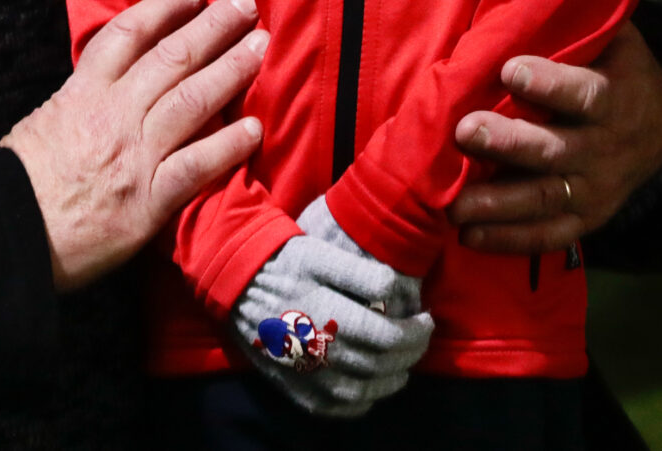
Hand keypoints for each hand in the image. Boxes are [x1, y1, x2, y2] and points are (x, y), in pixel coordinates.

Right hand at [0, 0, 268, 290]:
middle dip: (214, 26)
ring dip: (232, 69)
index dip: (165, 8)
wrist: (5, 233)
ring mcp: (136, 155)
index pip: (128, 34)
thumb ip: (75, 103)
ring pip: (194, 100)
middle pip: (173, 57)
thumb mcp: (39, 123)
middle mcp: (115, 114)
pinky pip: (198, 165)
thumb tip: (98, 90)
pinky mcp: (150, 200)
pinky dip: (229, 145)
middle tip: (246, 3)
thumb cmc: (16, 183)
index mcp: (82, 92)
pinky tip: (254, 128)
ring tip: (261, 46)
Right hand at [230, 232, 433, 417]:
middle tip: (421, 339)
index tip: (427, 319)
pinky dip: (359, 404)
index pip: (386, 336)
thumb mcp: (320, 253)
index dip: (415, 333)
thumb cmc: (283, 262)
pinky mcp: (290, 385)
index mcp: (323, 312)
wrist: (234, 281)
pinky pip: (332, 408)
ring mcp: (301, 372)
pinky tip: (370, 389)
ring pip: (360, 391)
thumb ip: (361, 273)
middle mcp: (313, 348)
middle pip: (377, 365)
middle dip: (410, 355)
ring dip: (390, 381)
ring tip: (403, 365)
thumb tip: (396, 291)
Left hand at [446, 19, 661, 254]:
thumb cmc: (615, 69)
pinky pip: (548, 236)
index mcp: (617, 97)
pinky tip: (469, 236)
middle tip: (467, 132)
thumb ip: (578, 21)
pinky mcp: (584, 220)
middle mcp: (607, 149)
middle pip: (557, 151)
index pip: (585, 94)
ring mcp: (595, 189)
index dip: (550, 84)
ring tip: (454, 204)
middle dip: (510, 144)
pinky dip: (509, 240)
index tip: (510, 71)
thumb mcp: (613, 38)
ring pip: (545, 199)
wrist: (660, 129)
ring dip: (498, 204)